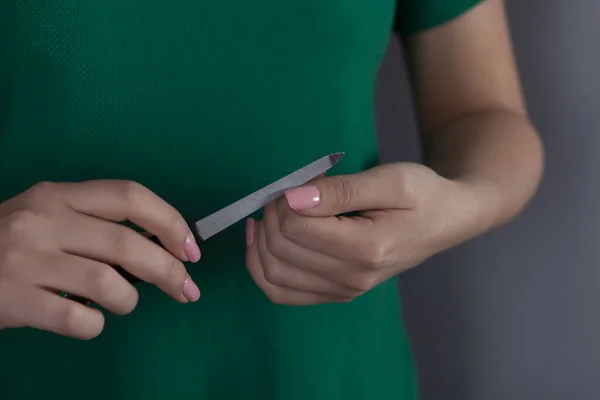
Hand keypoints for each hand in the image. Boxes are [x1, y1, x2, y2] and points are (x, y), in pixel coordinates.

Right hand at [0, 180, 200, 338]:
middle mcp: (42, 222)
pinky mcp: (14, 301)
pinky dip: (97, 325)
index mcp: (58, 195)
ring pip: (108, 283)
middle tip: (187, 290)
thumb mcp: (50, 217)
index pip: (129, 196)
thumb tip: (163, 246)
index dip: (169, 222)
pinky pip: (80, 319)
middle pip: (126, 244)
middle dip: (169, 271)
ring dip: (129, 300)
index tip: (190, 250)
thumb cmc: (12, 242)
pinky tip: (91, 321)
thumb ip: (97, 223)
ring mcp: (25, 261)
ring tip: (123, 303)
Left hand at [246, 162, 488, 304]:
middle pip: (280, 249)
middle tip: (288, 193)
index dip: (285, 199)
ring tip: (273, 213)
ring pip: (272, 273)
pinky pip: (279, 292)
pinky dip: (260, 267)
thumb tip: (295, 198)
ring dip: (260, 239)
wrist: (444, 221)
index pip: (297, 228)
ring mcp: (342, 292)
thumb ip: (342, 190)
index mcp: (367, 249)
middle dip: (272, 214)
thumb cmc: (422, 195)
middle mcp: (351, 279)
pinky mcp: (334, 294)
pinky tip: (260, 241)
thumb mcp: (390, 180)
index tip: (300, 183)